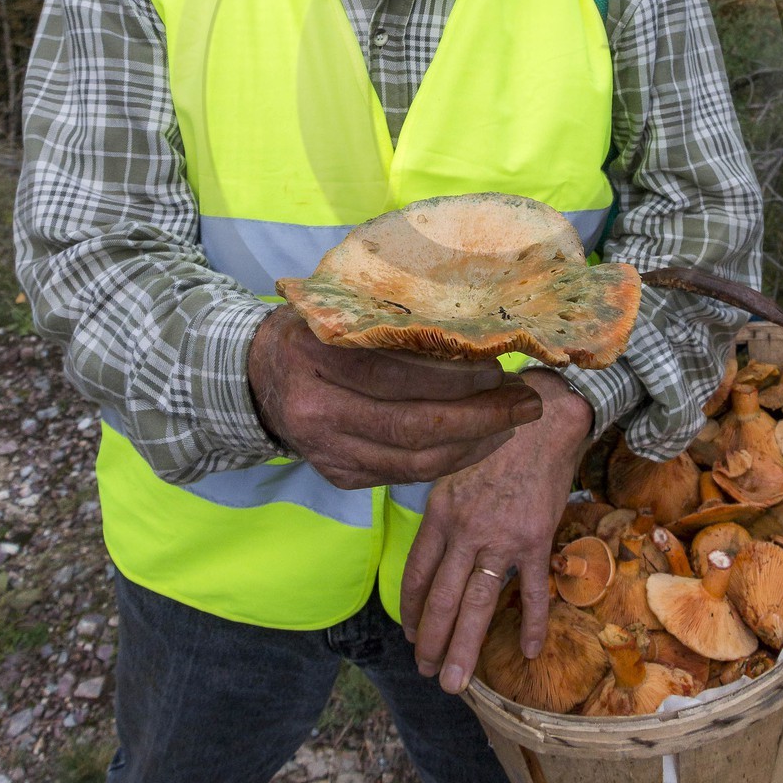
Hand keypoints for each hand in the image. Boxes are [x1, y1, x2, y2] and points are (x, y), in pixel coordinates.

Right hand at [247, 305, 542, 488]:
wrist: (256, 375)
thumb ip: (388, 316)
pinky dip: (448, 460)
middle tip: (527, 403)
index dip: (453, 378)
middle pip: (412, 427)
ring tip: (513, 422)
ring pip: (414, 462)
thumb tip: (470, 325)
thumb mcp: (338, 306)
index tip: (499, 369)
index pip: (396, 376)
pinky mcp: (339, 476)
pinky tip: (479, 441)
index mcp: (316, 357)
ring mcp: (327, 452)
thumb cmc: (311, 328)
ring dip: (473, 445)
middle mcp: (318, 412)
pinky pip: (404, 475)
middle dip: (480, 419)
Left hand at [399, 370, 593, 693]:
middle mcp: (465, 530)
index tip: (409, 635)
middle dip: (432, 643)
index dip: (411, 610)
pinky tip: (528, 650)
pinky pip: (532, 591)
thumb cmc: (493, 437)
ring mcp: (501, 538)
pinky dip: (532, 623)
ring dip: (464, 647)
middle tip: (429, 674)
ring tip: (456, 682)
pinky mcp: (535, 540)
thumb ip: (443, 509)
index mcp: (440, 512)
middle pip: (441, 599)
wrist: (541, 417)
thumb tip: (435, 545)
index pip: (416, 574)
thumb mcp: (452, 466)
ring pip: (476, 604)